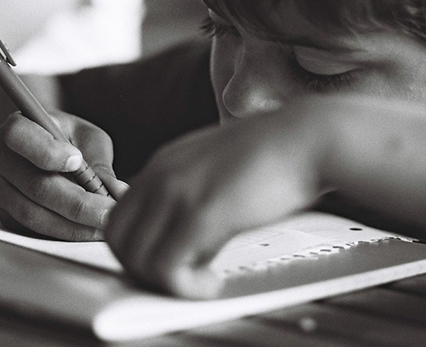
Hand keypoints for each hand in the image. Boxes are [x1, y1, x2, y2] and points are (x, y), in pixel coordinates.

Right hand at [0, 111, 126, 240]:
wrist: (39, 149)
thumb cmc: (67, 138)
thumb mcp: (86, 137)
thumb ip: (99, 162)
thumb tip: (119, 192)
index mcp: (16, 126)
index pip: (20, 137)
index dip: (48, 152)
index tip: (78, 161)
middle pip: (34, 185)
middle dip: (78, 204)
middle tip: (110, 212)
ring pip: (32, 214)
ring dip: (72, 226)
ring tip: (103, 226)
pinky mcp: (2, 213)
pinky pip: (31, 229)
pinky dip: (62, 233)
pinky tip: (87, 231)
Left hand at [105, 103, 327, 297]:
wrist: (307, 138)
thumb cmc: (276, 156)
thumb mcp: (219, 171)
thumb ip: (194, 198)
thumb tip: (189, 245)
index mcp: (163, 164)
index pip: (120, 218)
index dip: (138, 250)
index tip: (171, 262)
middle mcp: (161, 175)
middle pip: (118, 240)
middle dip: (144, 269)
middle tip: (183, 278)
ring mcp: (178, 192)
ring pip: (136, 258)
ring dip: (165, 282)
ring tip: (203, 281)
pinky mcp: (201, 213)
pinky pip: (166, 266)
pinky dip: (184, 287)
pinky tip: (213, 281)